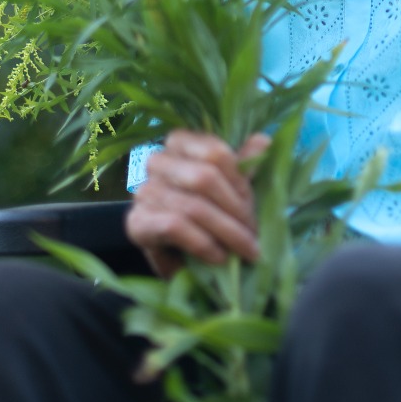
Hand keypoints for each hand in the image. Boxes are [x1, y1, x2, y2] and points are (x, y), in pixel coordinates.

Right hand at [126, 130, 269, 278]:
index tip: (254, 206)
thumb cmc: (210, 216)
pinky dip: (203, 244)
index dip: (239, 182)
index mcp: (181, 142)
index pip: (215, 152)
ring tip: (243, 250)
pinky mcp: (137, 222)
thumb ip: (242, 165)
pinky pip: (174, 227)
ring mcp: (143, 191)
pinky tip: (219, 257)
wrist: (182, 260)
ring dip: (225, 232)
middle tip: (254, 234)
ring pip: (192, 206)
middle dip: (235, 209)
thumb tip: (263, 141)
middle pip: (204, 178)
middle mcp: (157, 161)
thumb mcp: (230, 188)